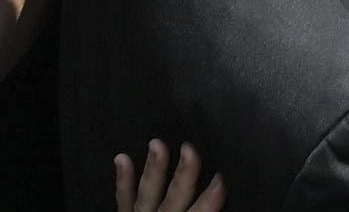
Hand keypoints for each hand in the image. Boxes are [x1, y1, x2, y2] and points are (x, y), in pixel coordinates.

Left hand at [111, 145, 227, 211]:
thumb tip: (226, 211)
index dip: (210, 202)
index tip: (221, 180)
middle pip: (174, 202)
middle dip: (183, 177)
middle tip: (190, 150)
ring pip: (148, 196)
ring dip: (153, 170)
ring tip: (157, 143)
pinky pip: (123, 201)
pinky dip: (123, 181)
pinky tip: (122, 157)